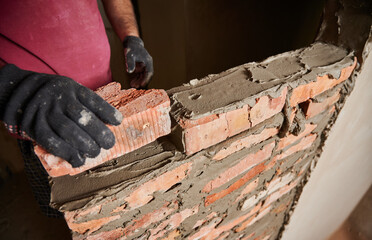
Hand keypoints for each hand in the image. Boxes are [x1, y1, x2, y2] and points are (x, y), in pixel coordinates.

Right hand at [0, 65, 122, 167]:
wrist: (24, 93)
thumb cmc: (58, 96)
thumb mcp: (73, 90)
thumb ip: (89, 104)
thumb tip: (111, 124)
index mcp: (72, 88)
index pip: (92, 100)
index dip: (107, 112)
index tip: (118, 122)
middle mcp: (59, 99)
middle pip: (82, 117)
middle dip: (98, 133)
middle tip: (108, 144)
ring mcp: (46, 112)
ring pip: (68, 130)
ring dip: (84, 145)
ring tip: (95, 152)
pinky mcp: (35, 126)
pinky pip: (52, 141)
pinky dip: (67, 153)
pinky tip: (78, 159)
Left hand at [123, 36, 152, 88]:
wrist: (131, 43)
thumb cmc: (131, 48)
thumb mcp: (130, 55)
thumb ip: (130, 63)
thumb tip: (129, 72)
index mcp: (148, 61)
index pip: (149, 72)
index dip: (146, 79)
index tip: (142, 85)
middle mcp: (148, 64)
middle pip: (147, 75)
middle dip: (141, 81)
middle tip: (135, 87)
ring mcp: (144, 66)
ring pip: (143, 75)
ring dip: (139, 81)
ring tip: (132, 85)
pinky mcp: (141, 66)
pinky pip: (140, 74)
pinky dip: (137, 78)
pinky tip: (132, 82)